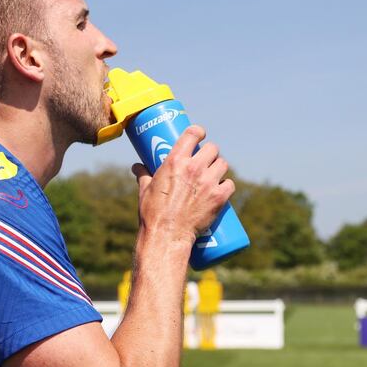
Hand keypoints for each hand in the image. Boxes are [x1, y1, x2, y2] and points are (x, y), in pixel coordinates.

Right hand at [131, 125, 233, 243]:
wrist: (167, 235)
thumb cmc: (153, 212)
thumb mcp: (145, 190)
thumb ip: (143, 174)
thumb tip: (137, 166)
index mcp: (176, 161)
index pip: (193, 134)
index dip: (199, 132)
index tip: (200, 135)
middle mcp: (194, 168)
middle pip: (213, 148)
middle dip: (210, 153)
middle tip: (206, 160)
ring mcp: (209, 182)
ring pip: (223, 164)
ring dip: (219, 167)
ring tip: (214, 174)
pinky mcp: (219, 197)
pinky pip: (230, 184)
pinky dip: (226, 185)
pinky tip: (222, 188)